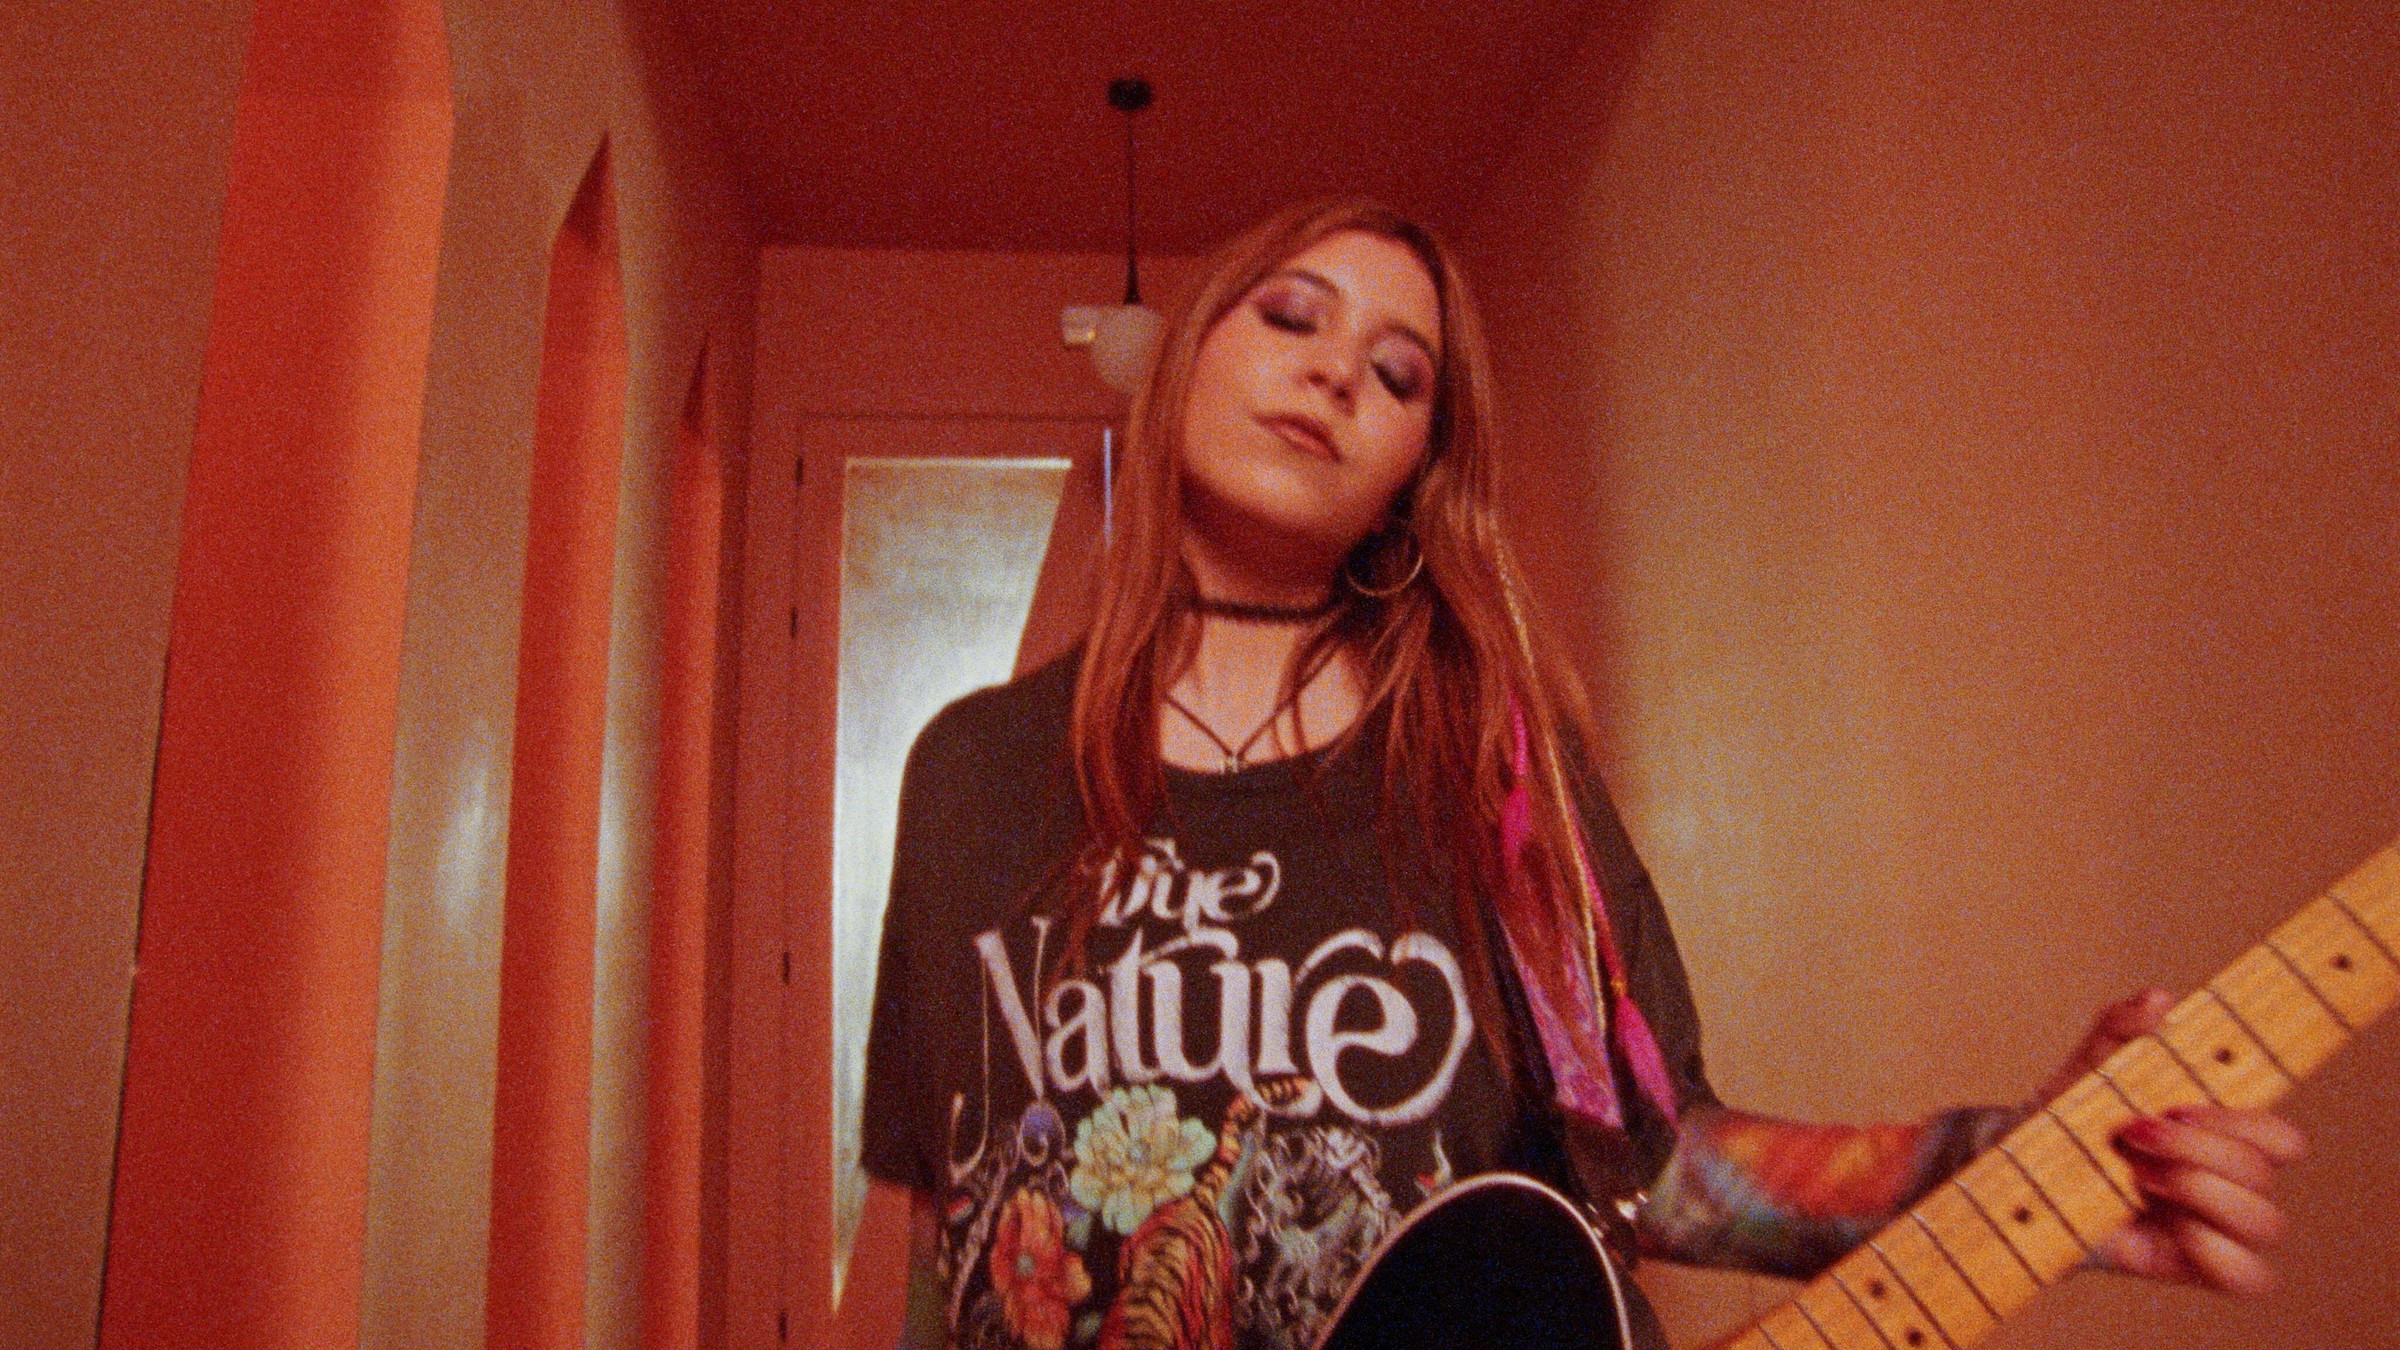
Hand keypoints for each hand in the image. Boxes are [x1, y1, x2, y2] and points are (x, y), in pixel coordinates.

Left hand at [2044, 989, 2307, 1293]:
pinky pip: (2245, 1275)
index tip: (2178, 1106)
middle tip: (2136, 1134)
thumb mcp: (2088, 1066)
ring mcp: (2212, 1227)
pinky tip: (2154, 1219)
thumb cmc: (2065, 1120)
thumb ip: (2120, 1027)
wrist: (2016, 1172)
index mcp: (2219, 1135)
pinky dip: (2211, 1249)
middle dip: (2201, 1149)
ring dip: (2201, 1191)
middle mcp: (2225, 1182)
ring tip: (2136, 1173)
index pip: (2280, 1136)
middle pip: (2265, 1172)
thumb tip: (2160, 999)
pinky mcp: (2191, 1266)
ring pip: (2263, 1220)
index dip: (2244, 1121)